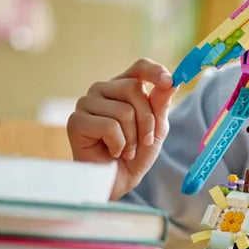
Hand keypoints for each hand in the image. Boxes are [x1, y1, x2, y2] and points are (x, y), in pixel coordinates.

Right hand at [67, 58, 177, 200]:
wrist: (117, 182)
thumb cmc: (135, 154)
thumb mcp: (156, 128)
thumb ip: (160, 104)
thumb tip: (172, 81)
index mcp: (122, 86)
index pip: (139, 67)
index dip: (154, 71)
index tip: (169, 82)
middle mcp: (102, 90)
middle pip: (134, 89)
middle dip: (147, 120)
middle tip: (143, 141)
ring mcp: (86, 104)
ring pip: (124, 110)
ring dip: (132, 137)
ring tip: (126, 149)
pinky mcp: (76, 121)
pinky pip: (109, 126)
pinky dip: (118, 144)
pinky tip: (112, 151)